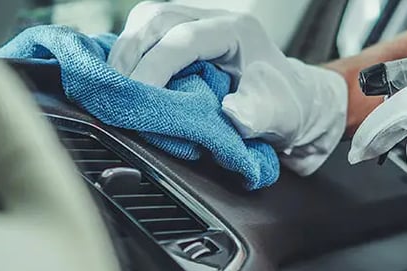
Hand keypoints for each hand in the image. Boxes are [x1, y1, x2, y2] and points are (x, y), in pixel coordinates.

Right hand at [108, 2, 347, 175]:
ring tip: (116, 85)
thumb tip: (232, 114)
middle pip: (157, 18)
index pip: (184, 39)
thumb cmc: (284, 107)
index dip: (155, 66)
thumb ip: (257, 115)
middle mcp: (214, 18)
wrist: (290, 101)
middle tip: (117, 91)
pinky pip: (148, 32)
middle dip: (131, 54)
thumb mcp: (280, 116)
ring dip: (125, 50)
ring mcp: (197, 23)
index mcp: (237, 31)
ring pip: (147, 19)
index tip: (138, 96)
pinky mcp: (184, 36)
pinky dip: (130, 52)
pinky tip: (122, 77)